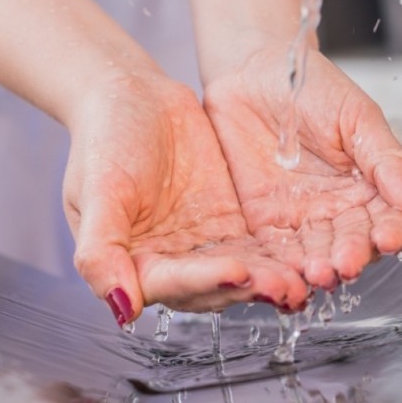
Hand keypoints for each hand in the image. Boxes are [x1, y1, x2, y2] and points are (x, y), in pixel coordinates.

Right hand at [62, 72, 310, 325]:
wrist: (133, 95)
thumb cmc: (104, 137)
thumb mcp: (95, 189)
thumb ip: (100, 250)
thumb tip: (120, 308)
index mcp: (133, 263)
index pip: (173, 285)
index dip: (205, 281)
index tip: (237, 271)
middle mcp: (170, 262)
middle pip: (213, 286)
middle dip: (248, 288)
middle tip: (286, 286)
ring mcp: (203, 245)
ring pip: (242, 272)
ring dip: (270, 279)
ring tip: (302, 281)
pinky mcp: (230, 224)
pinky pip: (259, 246)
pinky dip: (280, 256)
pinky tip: (306, 259)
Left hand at [204, 44, 401, 290]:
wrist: (251, 69)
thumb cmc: (310, 86)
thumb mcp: (358, 116)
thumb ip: (387, 160)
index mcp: (370, 186)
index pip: (391, 220)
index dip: (393, 233)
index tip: (388, 238)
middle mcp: (339, 209)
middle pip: (354, 244)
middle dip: (352, 256)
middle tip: (346, 263)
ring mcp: (302, 218)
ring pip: (317, 255)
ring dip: (319, 269)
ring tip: (318, 273)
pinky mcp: (264, 222)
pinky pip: (275, 252)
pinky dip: (281, 268)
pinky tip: (287, 278)